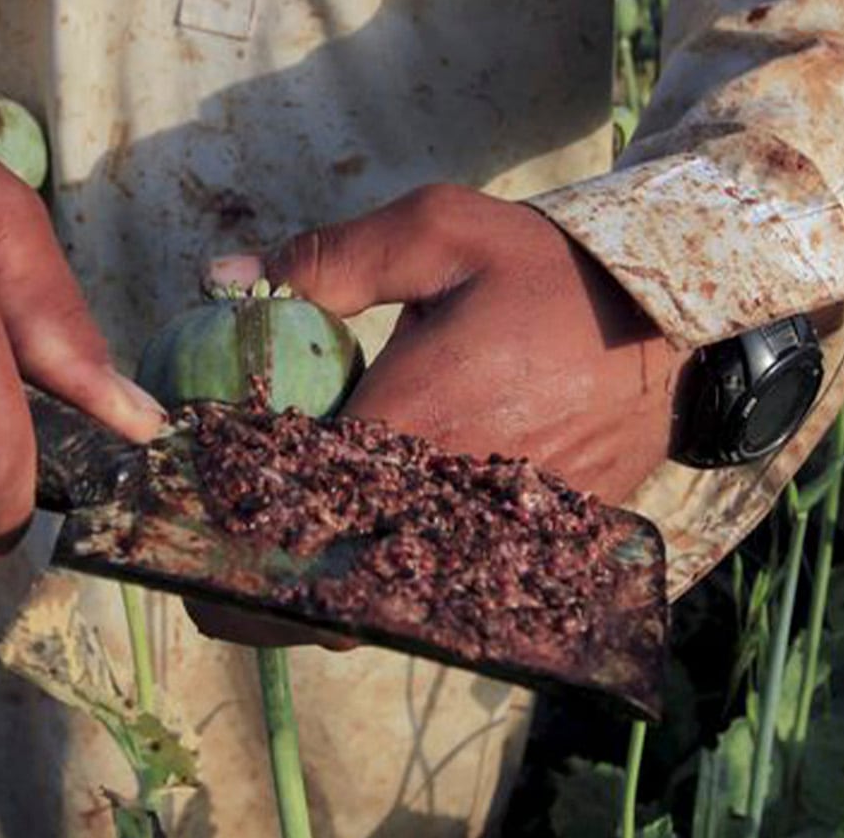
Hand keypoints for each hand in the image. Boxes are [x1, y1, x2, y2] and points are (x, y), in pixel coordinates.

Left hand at [188, 184, 682, 646]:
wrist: (671, 319)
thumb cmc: (549, 271)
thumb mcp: (439, 232)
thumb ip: (328, 260)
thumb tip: (225, 282)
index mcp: (415, 424)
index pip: (290, 511)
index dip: (219, 534)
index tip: (172, 524)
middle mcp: (450, 500)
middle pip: (324, 593)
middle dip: (251, 593)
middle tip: (199, 573)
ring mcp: (493, 539)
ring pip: (378, 611)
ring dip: (313, 601)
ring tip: (262, 569)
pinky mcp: (528, 553)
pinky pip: (435, 599)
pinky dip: (383, 594)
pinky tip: (351, 558)